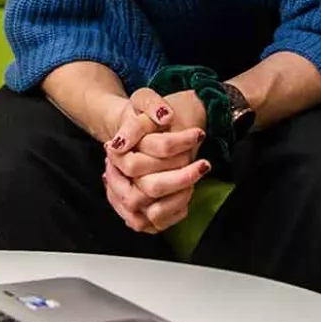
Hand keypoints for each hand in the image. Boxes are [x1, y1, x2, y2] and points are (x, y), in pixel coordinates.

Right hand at [100, 89, 209, 233]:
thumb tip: (164, 117)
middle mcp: (116, 179)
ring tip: (196, 177)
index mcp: (116, 153)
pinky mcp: (136, 212)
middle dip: (182, 177)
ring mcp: (125, 198)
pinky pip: (154, 223)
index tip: (198, 135)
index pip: (142, 159)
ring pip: (151, 212)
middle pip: (149, 188)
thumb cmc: (143, 116)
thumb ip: (151, 103)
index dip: (174, 146)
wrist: (139, 133)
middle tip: (204, 164)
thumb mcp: (144, 98)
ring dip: (180, 196)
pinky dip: (174, 212)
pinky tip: (188, 194)